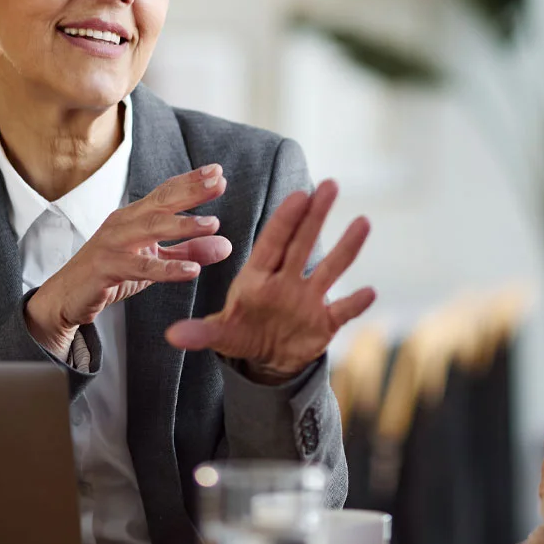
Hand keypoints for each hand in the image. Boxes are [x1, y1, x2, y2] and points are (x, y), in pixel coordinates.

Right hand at [24, 165, 234, 358]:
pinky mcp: (106, 268)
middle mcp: (123, 223)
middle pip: (160, 202)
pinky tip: (192, 270)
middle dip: (190, 191)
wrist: (67, 296)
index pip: (165, 193)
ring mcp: (113, 244)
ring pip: (150, 228)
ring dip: (183, 225)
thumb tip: (226, 245)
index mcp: (134, 217)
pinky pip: (141, 267)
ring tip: (213, 224)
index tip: (218, 171)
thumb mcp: (156, 261)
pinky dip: (167, 269)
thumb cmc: (112, 273)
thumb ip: (189, 251)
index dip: (190, 182)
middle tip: (219, 182)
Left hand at [164, 180, 375, 381]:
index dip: (286, 220)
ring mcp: (309, 299)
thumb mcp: (221, 334)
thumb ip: (201, 333)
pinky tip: (371, 291)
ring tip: (363, 222)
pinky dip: (356, 302)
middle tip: (330, 185)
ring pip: (330, 269)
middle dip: (316, 216)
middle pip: (303, 244)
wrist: (267, 359)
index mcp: (260, 276)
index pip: (274, 242)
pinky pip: (343, 310)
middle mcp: (288, 281)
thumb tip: (172, 336)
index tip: (298, 194)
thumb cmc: (242, 333)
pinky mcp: (326, 323)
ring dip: (346, 247)